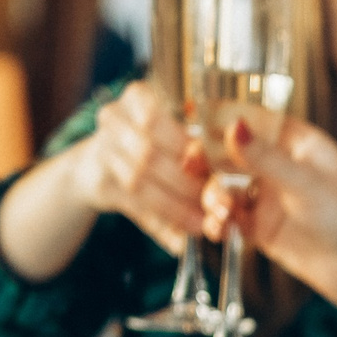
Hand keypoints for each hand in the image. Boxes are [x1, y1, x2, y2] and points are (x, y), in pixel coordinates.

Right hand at [69, 81, 207, 254]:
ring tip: (204, 224)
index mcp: (138, 96)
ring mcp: (101, 150)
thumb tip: (240, 141)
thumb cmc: (153, 143)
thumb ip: (202, 137)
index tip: (217, 167)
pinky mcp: (97, 184)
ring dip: (176, 207)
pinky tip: (180, 240)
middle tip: (219, 204)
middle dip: (186, 182)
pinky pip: (133, 207)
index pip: (159, 117)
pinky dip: (160, 225)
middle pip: (149, 152)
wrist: (95, 165)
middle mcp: (114, 118)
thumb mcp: (176, 130)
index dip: (187, 145)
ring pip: (141, 182)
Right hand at [206, 115, 336, 336]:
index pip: (250, 120)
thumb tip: (233, 125)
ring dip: (213, 196)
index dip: (220, 122)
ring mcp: (268, 196)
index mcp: (297, 141)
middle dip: (208, 163)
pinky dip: (218, 221)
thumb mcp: (307, 184)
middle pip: (229, 153)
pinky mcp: (261, 227)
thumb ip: (267, 158)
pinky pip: (228, 217)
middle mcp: (279, 164)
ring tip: (222, 211)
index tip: (193, 128)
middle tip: (193, 171)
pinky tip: (219, 229)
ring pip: (223, 186)